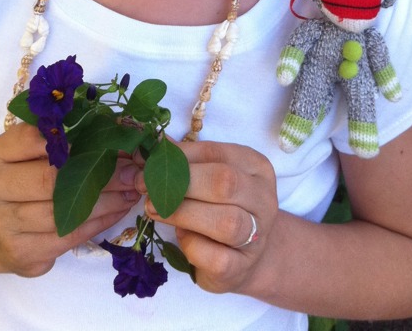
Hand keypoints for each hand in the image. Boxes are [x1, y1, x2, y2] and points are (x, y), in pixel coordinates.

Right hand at [0, 123, 140, 277]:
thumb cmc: (20, 180)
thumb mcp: (28, 152)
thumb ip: (61, 140)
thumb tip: (115, 129)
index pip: (33, 139)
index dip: (74, 138)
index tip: (109, 138)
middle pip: (50, 179)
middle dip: (98, 173)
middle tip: (132, 169)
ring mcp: (4, 225)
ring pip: (63, 213)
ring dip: (105, 201)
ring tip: (132, 189)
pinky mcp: (22, 253)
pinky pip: (68, 237)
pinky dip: (99, 222)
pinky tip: (119, 209)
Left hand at [139, 140, 278, 294]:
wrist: (245, 256)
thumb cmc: (221, 208)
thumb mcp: (209, 178)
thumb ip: (187, 162)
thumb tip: (156, 145)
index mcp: (256, 167)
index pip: (216, 153)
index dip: (179, 157)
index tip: (150, 165)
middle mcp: (264, 199)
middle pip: (225, 183)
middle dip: (180, 183)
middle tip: (147, 188)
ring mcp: (257, 236)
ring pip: (224, 222)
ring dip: (181, 213)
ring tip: (153, 209)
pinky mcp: (240, 268)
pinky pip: (215, 256)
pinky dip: (191, 244)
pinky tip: (179, 236)